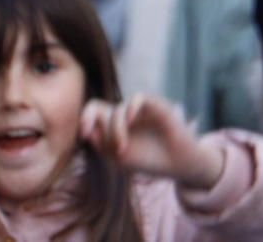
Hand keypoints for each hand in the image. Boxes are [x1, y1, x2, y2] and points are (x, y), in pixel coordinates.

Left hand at [80, 94, 224, 189]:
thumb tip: (88, 130)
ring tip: (122, 150)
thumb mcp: (120, 157)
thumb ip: (102, 143)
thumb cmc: (149, 160)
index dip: (84, 119)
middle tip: (107, 146)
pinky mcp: (156, 105)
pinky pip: (137, 98)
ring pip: (116, 109)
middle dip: (98, 126)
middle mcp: (123, 113)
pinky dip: (130, 109)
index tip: (84, 135)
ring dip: (115, 131)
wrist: (178, 164)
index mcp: (112, 124)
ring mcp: (139, 109)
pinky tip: (130, 122)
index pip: (92, 111)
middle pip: (97, 106)